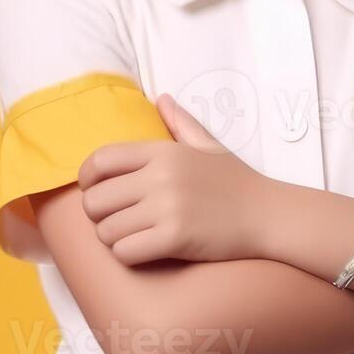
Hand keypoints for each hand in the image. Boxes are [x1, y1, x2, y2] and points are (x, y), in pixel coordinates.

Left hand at [76, 92, 277, 266]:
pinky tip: (143, 250)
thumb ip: (180, 122)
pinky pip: (125, 252)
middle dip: (98, 215)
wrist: (267, 214)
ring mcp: (167, 208)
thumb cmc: (236, 181)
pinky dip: (128, 255)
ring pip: (106, 231)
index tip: (93, 191)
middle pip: (95, 201)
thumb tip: (161, 98)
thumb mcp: (208, 144)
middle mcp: (160, 177)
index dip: (85, 179)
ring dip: (113, 238)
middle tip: (115, 219)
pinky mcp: (175, 238)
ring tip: (131, 236)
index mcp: (163, 152)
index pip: (100, 160)